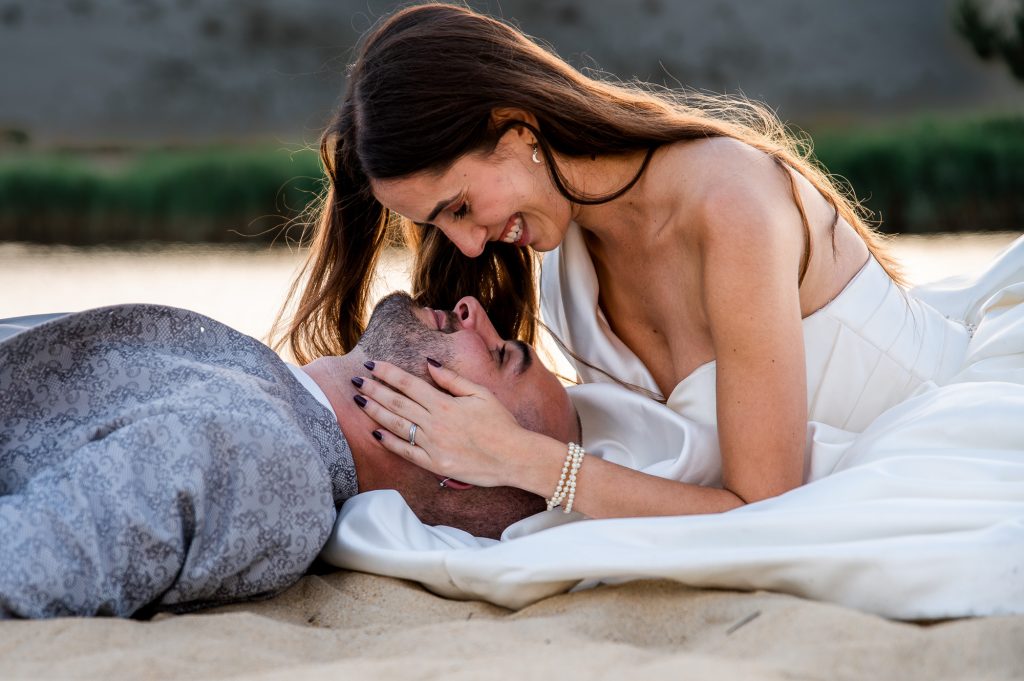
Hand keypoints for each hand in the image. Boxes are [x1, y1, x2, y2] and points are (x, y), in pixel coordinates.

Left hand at [352, 359, 530, 486]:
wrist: (514, 457)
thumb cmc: (501, 423)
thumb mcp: (481, 394)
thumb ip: (452, 380)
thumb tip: (429, 364)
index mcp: (445, 404)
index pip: (409, 384)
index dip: (388, 373)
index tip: (371, 364)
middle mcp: (435, 424)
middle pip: (397, 403)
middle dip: (374, 389)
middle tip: (356, 379)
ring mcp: (433, 445)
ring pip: (397, 426)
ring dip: (375, 412)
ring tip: (359, 401)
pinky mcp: (435, 464)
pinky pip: (406, 452)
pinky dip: (390, 442)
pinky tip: (376, 433)